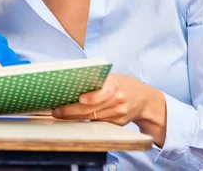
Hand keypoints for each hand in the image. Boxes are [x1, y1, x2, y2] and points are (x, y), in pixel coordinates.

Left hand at [52, 73, 166, 145]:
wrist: (145, 100)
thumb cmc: (123, 85)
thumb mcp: (113, 77)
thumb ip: (97, 81)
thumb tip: (71, 83)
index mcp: (116, 85)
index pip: (105, 92)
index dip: (93, 96)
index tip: (80, 98)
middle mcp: (118, 100)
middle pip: (92, 108)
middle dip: (71, 110)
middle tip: (57, 110)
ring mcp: (118, 114)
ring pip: (92, 117)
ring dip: (74, 116)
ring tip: (60, 113)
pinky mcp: (117, 124)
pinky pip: (97, 123)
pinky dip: (83, 120)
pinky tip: (72, 118)